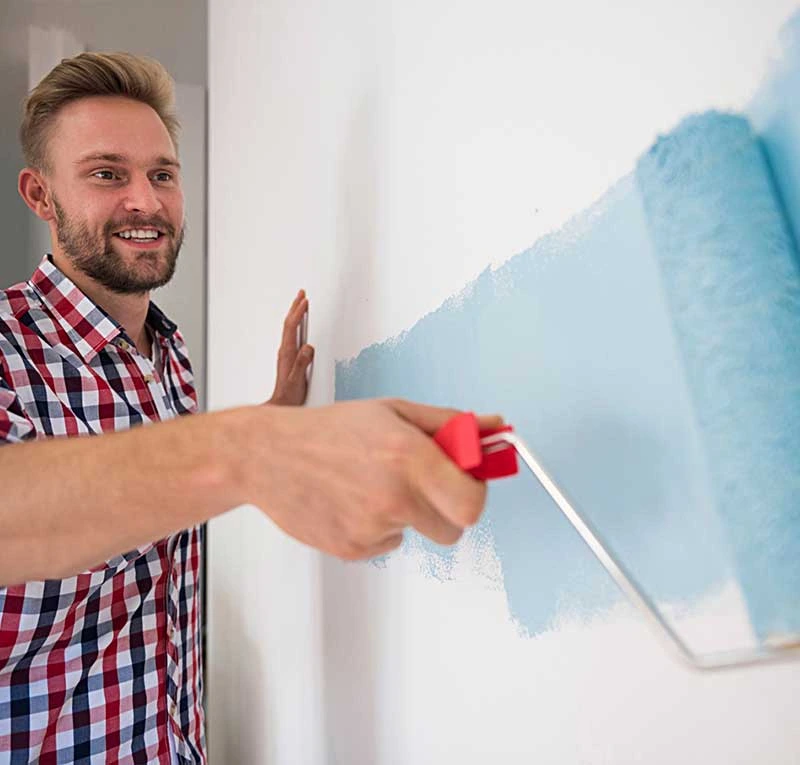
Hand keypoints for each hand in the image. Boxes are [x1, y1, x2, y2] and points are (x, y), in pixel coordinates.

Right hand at [239, 399, 503, 559]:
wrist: (268, 455)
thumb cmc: (330, 429)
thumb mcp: (394, 411)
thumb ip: (449, 424)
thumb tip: (495, 428)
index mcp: (409, 457)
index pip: (473, 503)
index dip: (474, 494)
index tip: (466, 483)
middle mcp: (393, 497)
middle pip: (453, 529)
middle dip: (446, 509)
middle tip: (422, 484)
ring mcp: (371, 528)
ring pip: (416, 533)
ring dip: (408, 514)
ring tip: (373, 484)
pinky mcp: (352, 550)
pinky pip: (386, 542)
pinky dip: (378, 526)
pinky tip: (352, 500)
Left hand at [267, 290, 313, 405]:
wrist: (281, 404)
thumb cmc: (290, 394)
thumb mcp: (297, 380)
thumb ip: (302, 363)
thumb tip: (308, 347)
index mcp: (287, 353)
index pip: (292, 327)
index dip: (298, 313)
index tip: (305, 301)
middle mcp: (285, 351)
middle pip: (288, 323)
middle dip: (295, 307)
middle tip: (301, 293)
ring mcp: (286, 353)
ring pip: (289, 328)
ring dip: (295, 314)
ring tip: (300, 303)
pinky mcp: (289, 357)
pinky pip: (292, 335)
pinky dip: (296, 325)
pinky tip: (300, 325)